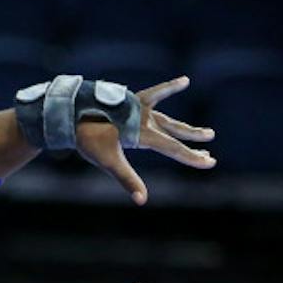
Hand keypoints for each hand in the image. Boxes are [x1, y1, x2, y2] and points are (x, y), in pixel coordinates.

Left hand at [75, 77, 214, 204]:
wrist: (71, 113)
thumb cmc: (89, 139)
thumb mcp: (108, 162)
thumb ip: (127, 180)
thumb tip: (142, 201)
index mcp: (142, 133)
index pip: (173, 148)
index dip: (192, 157)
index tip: (209, 163)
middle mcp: (145, 118)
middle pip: (175, 132)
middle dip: (193, 142)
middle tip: (211, 150)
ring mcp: (140, 108)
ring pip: (169, 119)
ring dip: (185, 128)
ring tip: (207, 133)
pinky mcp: (133, 101)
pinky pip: (156, 94)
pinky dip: (169, 89)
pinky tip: (185, 81)